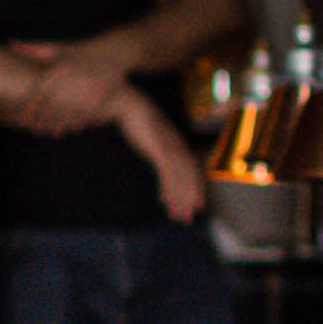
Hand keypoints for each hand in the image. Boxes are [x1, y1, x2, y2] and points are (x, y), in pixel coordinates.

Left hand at [8, 40, 126, 136]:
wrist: (115, 52)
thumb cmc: (81, 51)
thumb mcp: (58, 48)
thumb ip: (33, 49)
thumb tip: (10, 43)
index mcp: (58, 68)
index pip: (38, 93)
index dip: (28, 107)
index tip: (21, 117)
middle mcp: (70, 80)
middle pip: (50, 107)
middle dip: (41, 120)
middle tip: (33, 129)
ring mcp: (85, 90)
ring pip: (66, 114)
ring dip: (57, 125)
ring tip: (50, 133)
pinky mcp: (99, 98)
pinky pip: (84, 115)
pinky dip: (75, 123)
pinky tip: (69, 129)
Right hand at [112, 86, 204, 222]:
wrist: (127, 104)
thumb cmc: (136, 118)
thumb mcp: (151, 135)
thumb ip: (156, 146)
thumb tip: (156, 155)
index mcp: (177, 143)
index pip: (190, 170)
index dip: (194, 188)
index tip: (195, 206)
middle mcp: (177, 146)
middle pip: (188, 177)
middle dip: (188, 199)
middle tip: (187, 219)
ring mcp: (169, 147)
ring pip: (179, 178)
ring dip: (179, 199)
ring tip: (177, 216)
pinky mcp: (159, 148)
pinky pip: (167, 172)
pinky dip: (168, 187)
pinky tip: (164, 200)